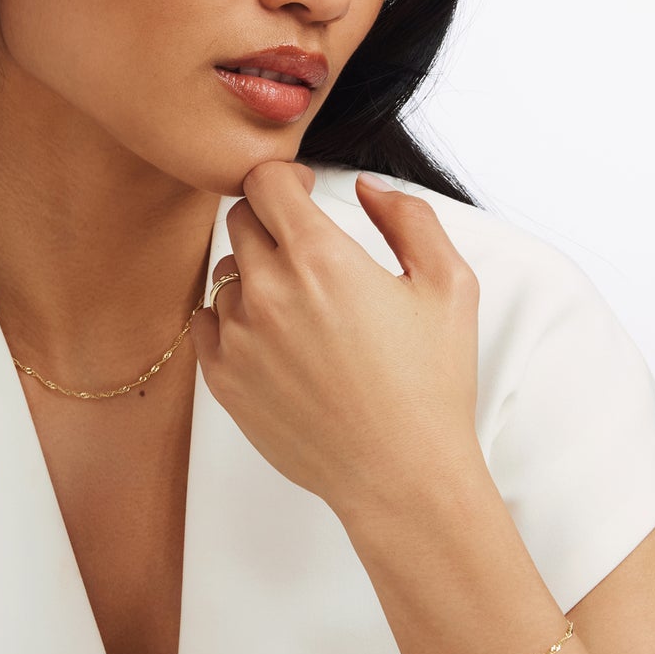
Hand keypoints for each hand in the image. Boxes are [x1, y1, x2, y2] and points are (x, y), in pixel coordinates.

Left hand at [189, 162, 482, 523]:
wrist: (401, 477)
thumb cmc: (430, 385)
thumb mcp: (449, 285)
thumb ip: (409, 217)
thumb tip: (365, 186)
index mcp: (321, 258)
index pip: (264, 181)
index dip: (284, 177)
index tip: (302, 191)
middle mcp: (269, 290)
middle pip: (242, 219)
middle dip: (271, 220)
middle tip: (304, 248)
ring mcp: (238, 335)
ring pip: (226, 272)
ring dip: (254, 274)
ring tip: (300, 307)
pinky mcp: (222, 377)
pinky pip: (205, 321)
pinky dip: (232, 319)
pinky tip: (273, 338)